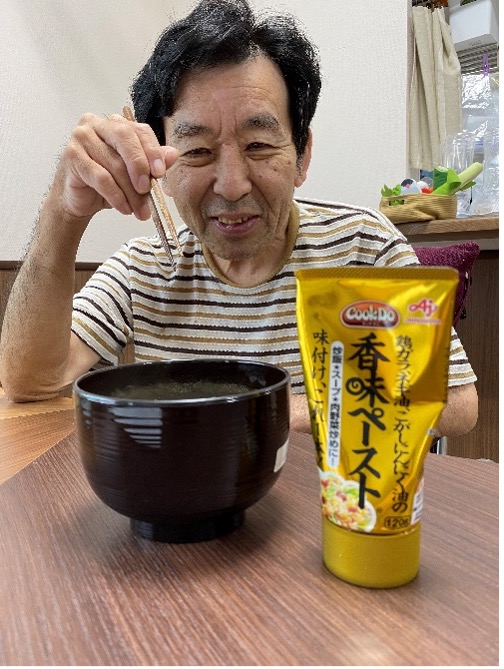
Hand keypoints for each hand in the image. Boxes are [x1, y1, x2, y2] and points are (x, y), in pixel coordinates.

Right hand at [52, 113, 177, 221]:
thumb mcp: (134, 174)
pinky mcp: (72, 156)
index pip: (139, 130)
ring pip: (114, 163)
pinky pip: (100, 177)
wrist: (79, 200)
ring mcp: (81, 138)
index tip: (160, 173)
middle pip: (125, 138)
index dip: (152, 151)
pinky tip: (124, 208)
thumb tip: (173, 154)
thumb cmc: (107, 183)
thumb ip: (151, 162)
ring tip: (139, 210)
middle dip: (140, 166)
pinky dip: (116, 196)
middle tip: (147, 189)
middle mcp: (96, 124)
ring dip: (130, 192)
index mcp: (115, 123)